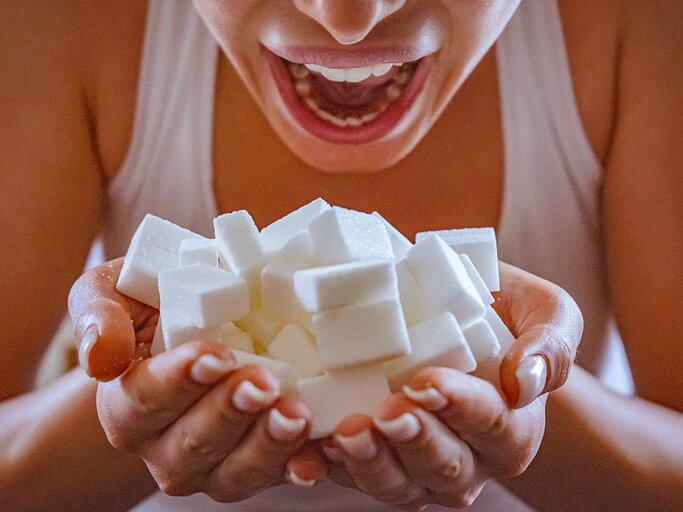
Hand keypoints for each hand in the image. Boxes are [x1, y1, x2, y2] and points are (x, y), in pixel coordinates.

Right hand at [68, 258, 323, 500]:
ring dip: (267, 446)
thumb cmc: (155, 300)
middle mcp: (164, 445)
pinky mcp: (257, 464)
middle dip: (230, 413)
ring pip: (234, 472)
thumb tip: (102, 358)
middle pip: (192, 444)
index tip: (216, 355)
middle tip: (264, 382)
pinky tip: (316, 456)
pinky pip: (277, 476)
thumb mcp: (113, 289)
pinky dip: (299, 467)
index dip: (180, 381)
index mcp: (127, 404)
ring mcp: (213, 463)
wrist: (198, 317)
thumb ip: (97, 312)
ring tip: (295, 414)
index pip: (145, 400)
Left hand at [319, 262, 581, 509]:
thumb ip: (552, 342)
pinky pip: (351, 475)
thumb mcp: (544, 310)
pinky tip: (307, 453)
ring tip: (345, 434)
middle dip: (415, 442)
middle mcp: (469, 457)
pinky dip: (328, 468)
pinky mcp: (375, 458)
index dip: (462, 408)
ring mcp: (418, 464)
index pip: (494, 425)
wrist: (452, 314)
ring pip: (399, 485)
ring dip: (371, 464)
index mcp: (511, 426)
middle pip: (446, 467)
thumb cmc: (498, 310)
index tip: (428, 382)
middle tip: (387, 411)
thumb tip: (526, 381)